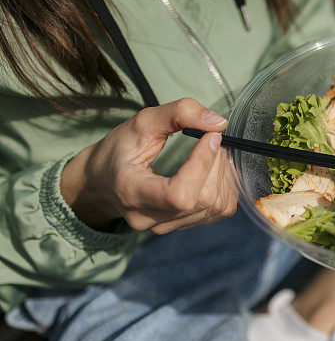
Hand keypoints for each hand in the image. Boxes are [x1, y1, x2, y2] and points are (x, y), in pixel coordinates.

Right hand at [61, 98, 237, 233]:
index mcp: (132, 193)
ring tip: (211, 151)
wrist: (104, 180)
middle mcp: (149, 218)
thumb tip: (219, 123)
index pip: (179, 195)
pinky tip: (213, 168)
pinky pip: (221, 209)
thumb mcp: (141, 122)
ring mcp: (167, 227)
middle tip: (212, 138)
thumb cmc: (120, 150)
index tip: (210, 136)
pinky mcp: (183, 226)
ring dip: (224, 173)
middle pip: (204, 199)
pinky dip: (225, 185)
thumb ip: (179, 113)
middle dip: (217, 162)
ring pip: (217, 205)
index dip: (203, 164)